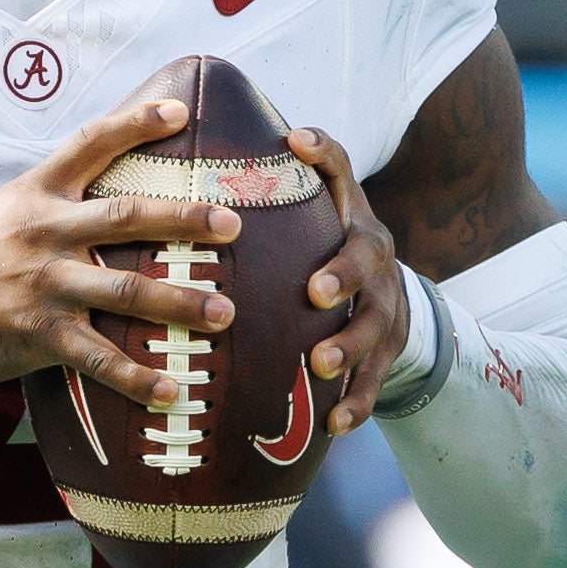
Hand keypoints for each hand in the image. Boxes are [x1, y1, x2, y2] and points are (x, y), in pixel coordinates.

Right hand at [0, 95, 238, 405]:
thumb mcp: (2, 209)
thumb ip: (53, 198)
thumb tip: (109, 188)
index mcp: (36, 193)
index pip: (90, 144)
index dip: (136, 124)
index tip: (182, 112)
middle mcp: (42, 232)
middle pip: (124, 218)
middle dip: (184, 220)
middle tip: (232, 224)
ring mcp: (41, 284)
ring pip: (123, 292)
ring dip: (180, 303)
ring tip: (225, 313)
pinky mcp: (38, 334)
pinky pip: (98, 359)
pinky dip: (137, 378)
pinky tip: (173, 390)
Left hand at [282, 128, 408, 433]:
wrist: (387, 296)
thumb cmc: (316, 250)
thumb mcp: (301, 217)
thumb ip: (260, 195)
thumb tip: (177, 149)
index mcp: (345, 213)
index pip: (341, 172)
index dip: (325, 154)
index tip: (298, 141)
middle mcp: (371, 251)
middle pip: (366, 255)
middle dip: (343, 272)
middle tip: (315, 291)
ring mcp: (385, 302)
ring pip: (376, 322)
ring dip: (349, 343)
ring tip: (320, 363)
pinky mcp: (389, 348)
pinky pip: (376, 378)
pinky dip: (357, 401)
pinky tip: (335, 425)